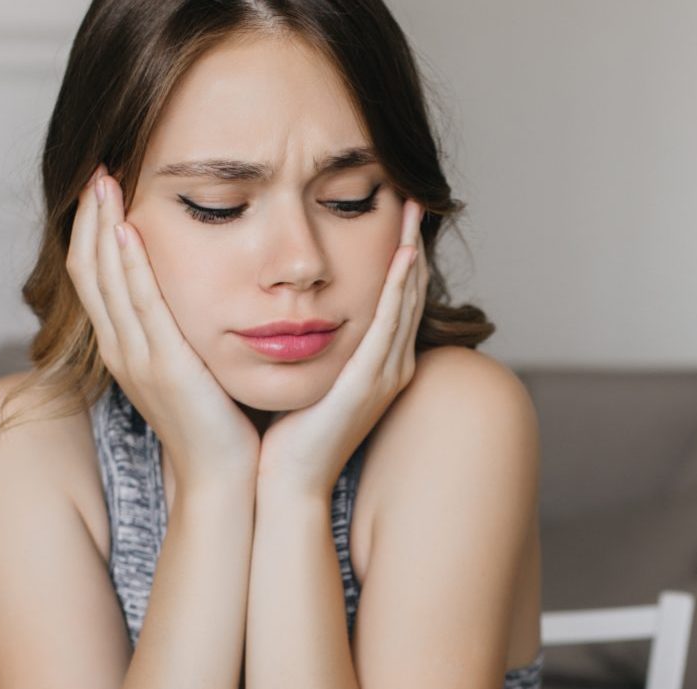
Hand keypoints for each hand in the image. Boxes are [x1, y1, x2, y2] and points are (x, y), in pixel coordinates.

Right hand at [68, 165, 259, 505]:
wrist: (223, 479)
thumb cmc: (217, 425)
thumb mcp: (190, 368)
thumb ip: (181, 332)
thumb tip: (190, 295)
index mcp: (123, 349)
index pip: (93, 277)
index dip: (91, 231)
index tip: (101, 188)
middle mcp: (120, 350)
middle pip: (87, 270)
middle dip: (89, 217)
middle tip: (97, 169)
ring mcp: (136, 359)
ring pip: (105, 280)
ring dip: (102, 227)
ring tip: (105, 181)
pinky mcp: (163, 366)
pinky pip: (139, 305)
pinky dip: (130, 265)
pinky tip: (129, 229)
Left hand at [256, 197, 427, 499]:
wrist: (283, 482)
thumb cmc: (284, 436)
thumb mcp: (302, 378)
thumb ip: (305, 344)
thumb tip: (289, 312)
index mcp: (376, 368)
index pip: (394, 302)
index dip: (398, 259)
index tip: (394, 216)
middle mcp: (390, 369)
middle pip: (408, 294)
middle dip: (412, 245)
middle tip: (414, 197)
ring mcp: (385, 377)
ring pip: (405, 303)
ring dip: (411, 255)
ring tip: (412, 212)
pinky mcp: (369, 384)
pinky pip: (389, 325)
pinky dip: (397, 290)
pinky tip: (401, 258)